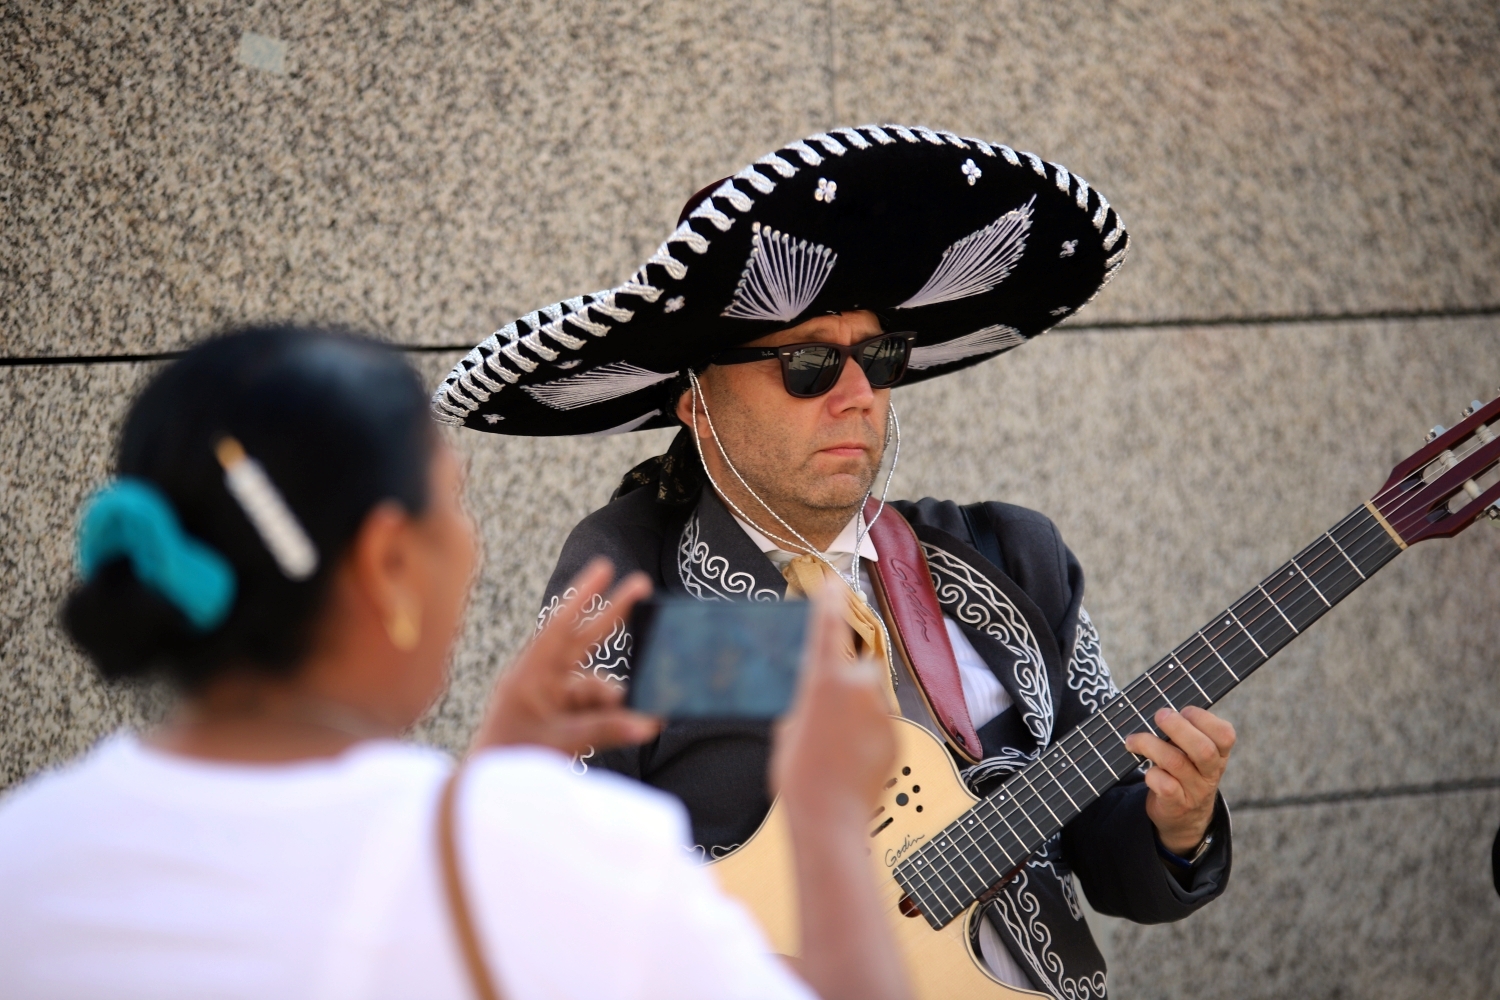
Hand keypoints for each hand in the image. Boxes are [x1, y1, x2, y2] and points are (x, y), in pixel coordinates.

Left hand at [471, 559, 659, 756]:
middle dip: (612, 614)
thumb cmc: (510, 763)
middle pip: (583, 640)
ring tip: (639, 719)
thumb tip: (648, 721)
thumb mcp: (557, 743)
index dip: (583, 595)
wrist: (485, 796)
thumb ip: (603, 730)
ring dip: (615, 703)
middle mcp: (543, 682)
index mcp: (530, 675)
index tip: (604, 567)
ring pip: (596, 688)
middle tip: (641, 582)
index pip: (559, 626)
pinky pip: (597, 713)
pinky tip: (633, 728)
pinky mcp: (564, 722)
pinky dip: (613, 720)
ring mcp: (554, 701)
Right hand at [770, 583, 912, 999]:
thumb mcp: (787, 727)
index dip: (830, 601)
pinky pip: (882, 721)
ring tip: (837, 746)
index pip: (827, 627)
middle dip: (845, 681)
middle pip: (856, 667)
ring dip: (858, 709)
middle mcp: (857, 686)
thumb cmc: (797, 774)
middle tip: (825, 717)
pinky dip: (869, 733)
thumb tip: (815, 697)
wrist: (830, 816)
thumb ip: (804, 701)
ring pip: (870, 696)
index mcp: (822, 679)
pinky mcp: (897, 732)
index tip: (835, 581)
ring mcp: (881, 709)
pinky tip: (852, 759)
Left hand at [1124, 706, 1235, 854]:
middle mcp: (1211, 773)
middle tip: (1159, 716)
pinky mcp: (1177, 805)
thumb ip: (1185, 732)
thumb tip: (1158, 705)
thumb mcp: (1193, 753)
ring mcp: (1195, 791)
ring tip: (1133, 740)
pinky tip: (1145, 769)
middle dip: (1177, 727)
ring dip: (1150, 745)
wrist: (1184, 818)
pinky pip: (1165, 786)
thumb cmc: (1184, 772)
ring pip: (1176, 763)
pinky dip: (1151, 774)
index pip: (1225, 735)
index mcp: (1219, 754)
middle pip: (1203, 748)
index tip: (1183, 710)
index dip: (1204, 718)